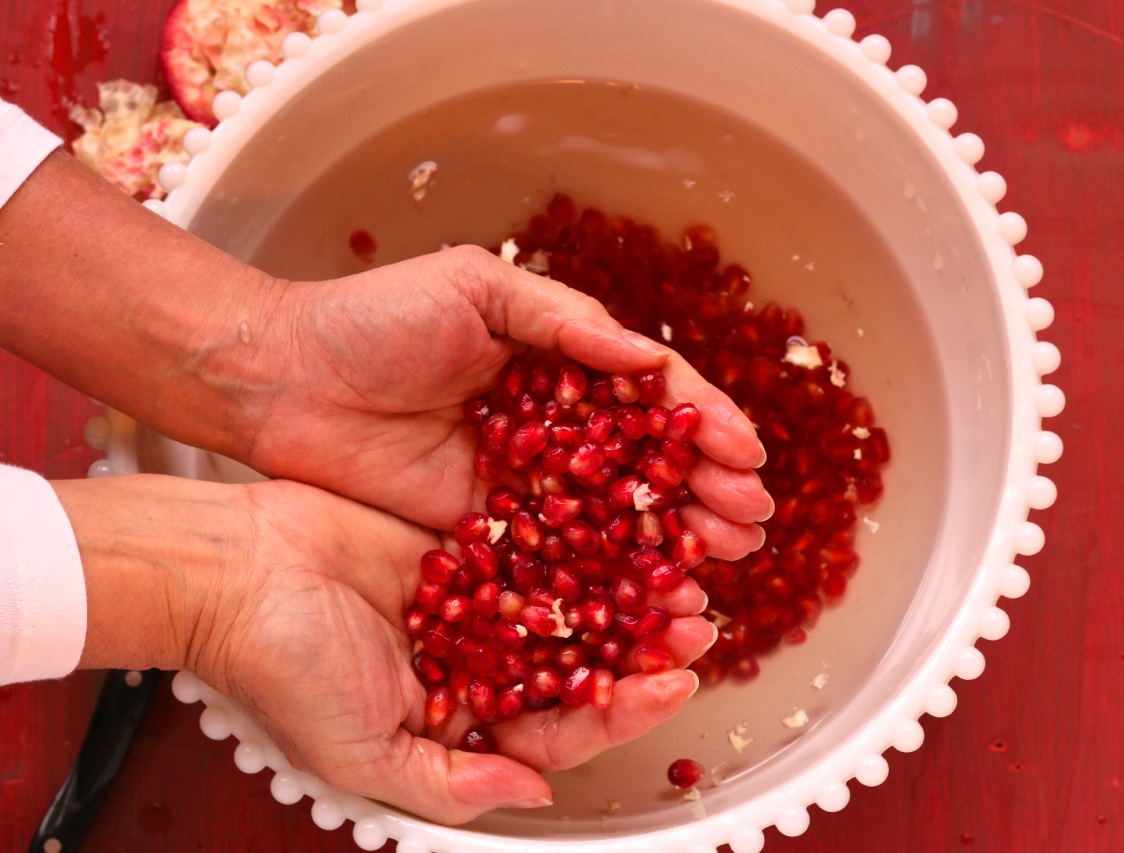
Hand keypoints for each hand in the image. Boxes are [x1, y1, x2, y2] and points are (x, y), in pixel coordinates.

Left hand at [0, 155, 770, 556]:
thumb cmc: (375, 319)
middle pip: (650, 464)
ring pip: (618, 518)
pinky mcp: (489, 533)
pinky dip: (609, 579)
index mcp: (563, 363)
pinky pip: (561, 559)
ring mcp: (526, 484)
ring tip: (725, 562)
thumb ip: (564, 320)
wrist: (283, 380)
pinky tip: (651, 597)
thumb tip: (644, 358)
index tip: (748, 456)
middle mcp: (557, 428)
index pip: (651, 397)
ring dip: (676, 541)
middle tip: (751, 525)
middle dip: (707, 491)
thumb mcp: (477, 290)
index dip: (705, 424)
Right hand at [61, 475, 710, 823]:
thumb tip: (534, 793)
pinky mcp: (470, 536)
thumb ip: (450, 784)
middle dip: (643, 648)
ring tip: (682, 578)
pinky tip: (628, 524)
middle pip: (583, 660)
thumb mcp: (363, 753)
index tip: (670, 686)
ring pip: (575, 598)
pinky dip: (584, 536)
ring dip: (628, 592)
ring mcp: (480, 596)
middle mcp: (481, 659)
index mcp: (464, 719)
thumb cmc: (283, 664)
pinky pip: (539, 538)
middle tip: (697, 625)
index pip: (563, 725)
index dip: (620, 711)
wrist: (234, 568)